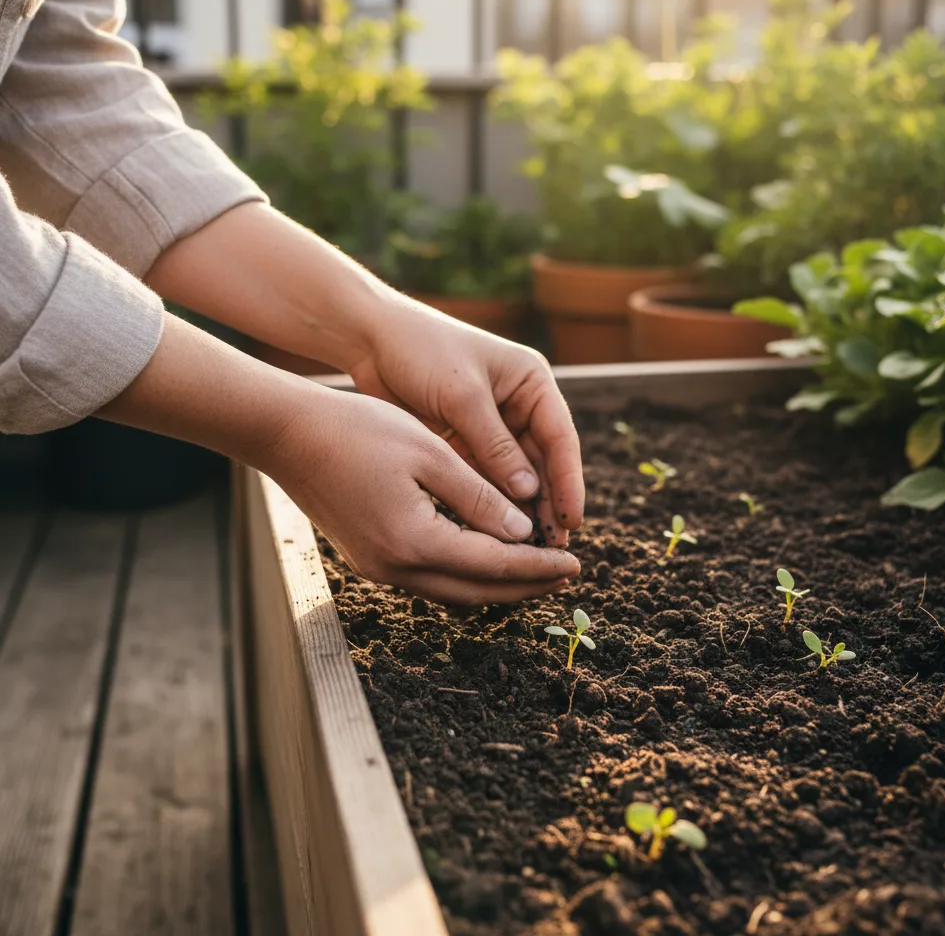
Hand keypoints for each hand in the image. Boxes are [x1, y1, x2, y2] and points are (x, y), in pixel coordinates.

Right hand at [268, 384, 580, 604]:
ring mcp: (379, 569)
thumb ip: (479, 497)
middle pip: (477, 592)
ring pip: (453, 592)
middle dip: (525, 586)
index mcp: (415, 542)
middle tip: (565, 574)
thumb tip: (523, 533)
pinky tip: (487, 555)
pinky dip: (466, 573)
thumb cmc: (359, 432)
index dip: (539, 566)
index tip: (576, 564)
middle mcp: (396, 568)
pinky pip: (430, 579)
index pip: (495, 566)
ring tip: (535, 568)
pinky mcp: (370, 559)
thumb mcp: (430, 454)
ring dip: (497, 584)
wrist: (288, 435)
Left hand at [346, 295, 584, 546]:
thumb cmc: (422, 350)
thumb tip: (528, 493)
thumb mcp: (462, 396)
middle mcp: (518, 406)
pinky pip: (485, 479)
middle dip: (547, 504)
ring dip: (520, 510)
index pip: (560, 439)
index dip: (568, 482)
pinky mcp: (464, 442)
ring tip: (526, 550)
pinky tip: (494, 534)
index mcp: (531, 383)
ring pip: (515, 477)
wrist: (372, 339)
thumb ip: (495, 445)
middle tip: (552, 547)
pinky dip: (491, 505)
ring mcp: (492, 427)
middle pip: (542, 463)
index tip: (571, 519)